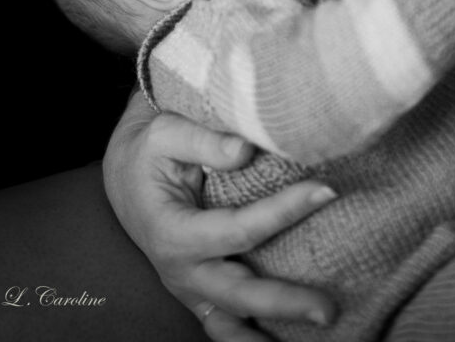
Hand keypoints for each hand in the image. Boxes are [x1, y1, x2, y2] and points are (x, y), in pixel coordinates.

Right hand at [103, 91, 337, 340]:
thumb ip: (205, 141)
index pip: (238, 229)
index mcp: (173, 231)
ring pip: (231, 323)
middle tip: (328, 308)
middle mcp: (181, 269)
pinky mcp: (200, 290)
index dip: (284, 212)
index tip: (326, 191)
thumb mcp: (167, 133)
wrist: (125, 171)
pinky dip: (249, 338)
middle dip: (284, 302)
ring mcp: (190, 287)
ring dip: (268, 336)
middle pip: (239, 293)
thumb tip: (247, 149)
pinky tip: (282, 341)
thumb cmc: (149, 149)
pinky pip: (225, 326)